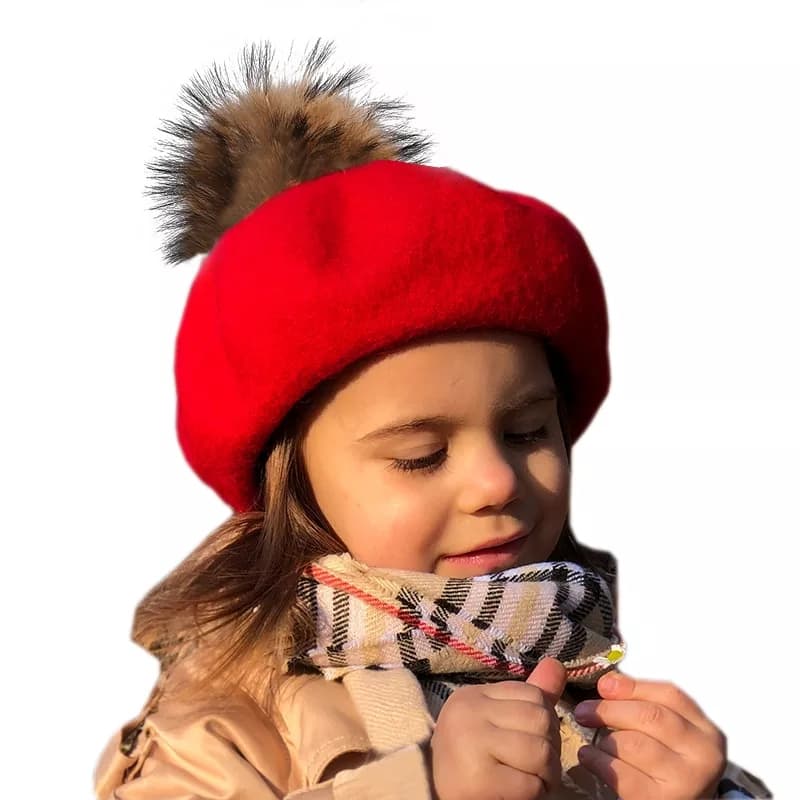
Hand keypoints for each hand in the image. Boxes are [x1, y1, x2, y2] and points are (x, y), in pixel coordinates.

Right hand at [426, 657, 566, 799]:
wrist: (436, 796)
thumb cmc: (471, 762)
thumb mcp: (496, 724)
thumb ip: (527, 699)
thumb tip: (557, 664)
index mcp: (472, 696)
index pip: (533, 694)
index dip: (546, 724)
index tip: (533, 745)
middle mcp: (467, 712)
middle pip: (540, 720)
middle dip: (550, 750)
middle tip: (537, 770)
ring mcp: (470, 742)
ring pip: (540, 751)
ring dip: (547, 776)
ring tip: (532, 783)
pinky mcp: (478, 779)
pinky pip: (531, 784)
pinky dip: (536, 794)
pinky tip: (520, 796)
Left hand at [573, 671, 726, 798]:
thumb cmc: (666, 767)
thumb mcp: (666, 734)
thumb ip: (642, 704)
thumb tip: (608, 683)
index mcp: (705, 731)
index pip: (670, 696)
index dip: (632, 687)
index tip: (603, 685)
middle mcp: (702, 756)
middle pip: (650, 716)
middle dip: (610, 710)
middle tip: (584, 711)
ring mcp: (685, 782)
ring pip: (633, 744)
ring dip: (604, 740)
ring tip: (594, 742)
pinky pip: (620, 773)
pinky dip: (597, 760)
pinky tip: (589, 757)